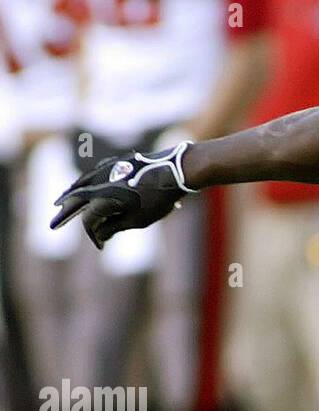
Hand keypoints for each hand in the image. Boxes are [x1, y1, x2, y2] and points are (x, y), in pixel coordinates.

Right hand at [50, 142, 194, 248]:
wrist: (174, 171)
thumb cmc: (158, 199)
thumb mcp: (138, 220)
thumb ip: (115, 226)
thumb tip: (100, 234)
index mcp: (103, 200)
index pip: (88, 221)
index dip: (93, 236)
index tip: (101, 246)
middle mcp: (99, 183)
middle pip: (75, 200)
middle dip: (64, 214)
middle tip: (53, 224)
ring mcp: (106, 170)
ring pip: (81, 184)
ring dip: (70, 195)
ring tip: (62, 202)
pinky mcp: (115, 163)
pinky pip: (93, 175)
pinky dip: (84, 183)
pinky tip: (84, 185)